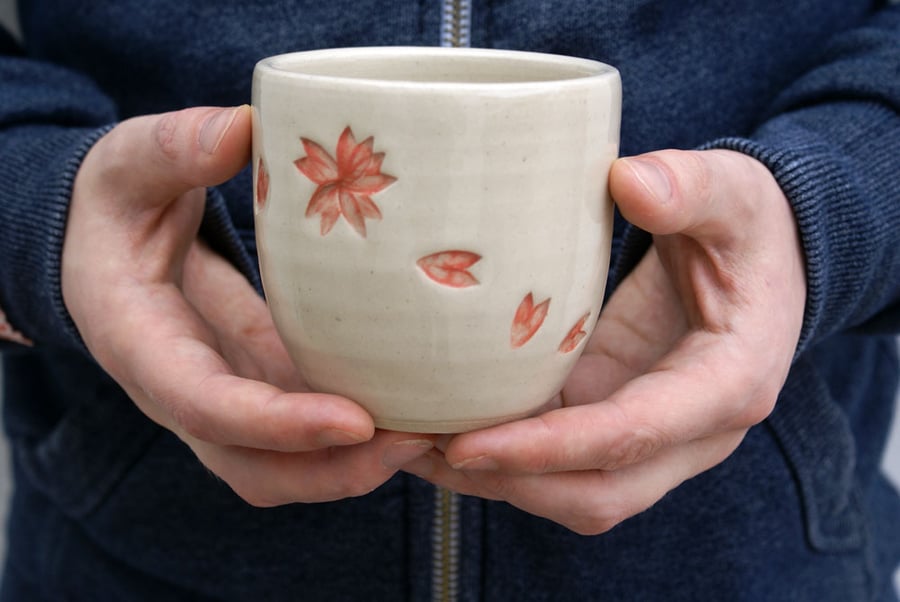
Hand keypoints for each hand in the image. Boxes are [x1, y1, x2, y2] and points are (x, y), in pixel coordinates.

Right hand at [62, 106, 433, 505]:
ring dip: (358, 465)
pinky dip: (362, 434)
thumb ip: (175, 148)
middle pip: (253, 467)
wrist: (107, 240)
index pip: (202, 404)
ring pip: (287, 465)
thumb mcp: (130, 163)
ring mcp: (227, 396)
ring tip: (435, 435)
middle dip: (333, 470)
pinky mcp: (263, 382)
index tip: (357, 420)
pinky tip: (419, 408)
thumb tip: (245, 129)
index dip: (277, 424)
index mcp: (139, 342)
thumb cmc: (117, 200)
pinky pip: (310, 429)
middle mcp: (181, 391)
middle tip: (417, 441)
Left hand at [402, 149, 805, 533]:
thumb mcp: (731, 193)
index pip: (630, 436)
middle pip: (595, 492)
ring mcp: (653, 437)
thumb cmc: (748, 225)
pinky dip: (500, 454)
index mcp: (728, 384)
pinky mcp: (615, 418)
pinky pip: (556, 460)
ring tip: (408, 444)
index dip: (547, 449)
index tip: (466, 445)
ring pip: (570, 491)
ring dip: (491, 480)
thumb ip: (688, 186)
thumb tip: (629, 182)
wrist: (764, 257)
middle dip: (505, 480)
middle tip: (415, 447)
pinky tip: (438, 425)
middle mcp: (693, 432)